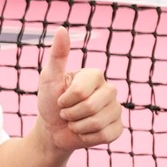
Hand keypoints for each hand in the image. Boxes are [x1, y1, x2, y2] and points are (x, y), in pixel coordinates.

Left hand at [37, 26, 123, 150]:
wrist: (52, 129)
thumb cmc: (49, 101)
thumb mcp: (49, 78)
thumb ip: (58, 55)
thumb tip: (61, 29)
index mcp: (95, 75)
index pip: (80, 92)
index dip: (64, 100)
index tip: (60, 99)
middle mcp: (110, 90)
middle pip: (90, 108)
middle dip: (70, 114)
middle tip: (66, 112)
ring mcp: (116, 109)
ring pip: (97, 123)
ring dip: (77, 127)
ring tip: (74, 122)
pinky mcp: (118, 128)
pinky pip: (105, 136)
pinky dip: (87, 137)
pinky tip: (84, 132)